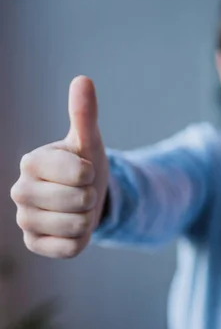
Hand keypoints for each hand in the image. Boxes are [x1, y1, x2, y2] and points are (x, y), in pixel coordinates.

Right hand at [10, 76, 108, 257]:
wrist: (84, 195)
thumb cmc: (84, 163)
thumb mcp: (89, 140)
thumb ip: (84, 114)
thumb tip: (83, 79)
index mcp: (32, 162)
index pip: (79, 173)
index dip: (92, 172)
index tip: (84, 168)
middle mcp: (20, 191)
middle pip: (79, 201)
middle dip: (91, 196)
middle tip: (82, 190)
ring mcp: (24, 219)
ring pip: (76, 226)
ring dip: (88, 218)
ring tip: (78, 208)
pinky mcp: (34, 244)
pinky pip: (68, 249)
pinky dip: (79, 240)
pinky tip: (71, 228)